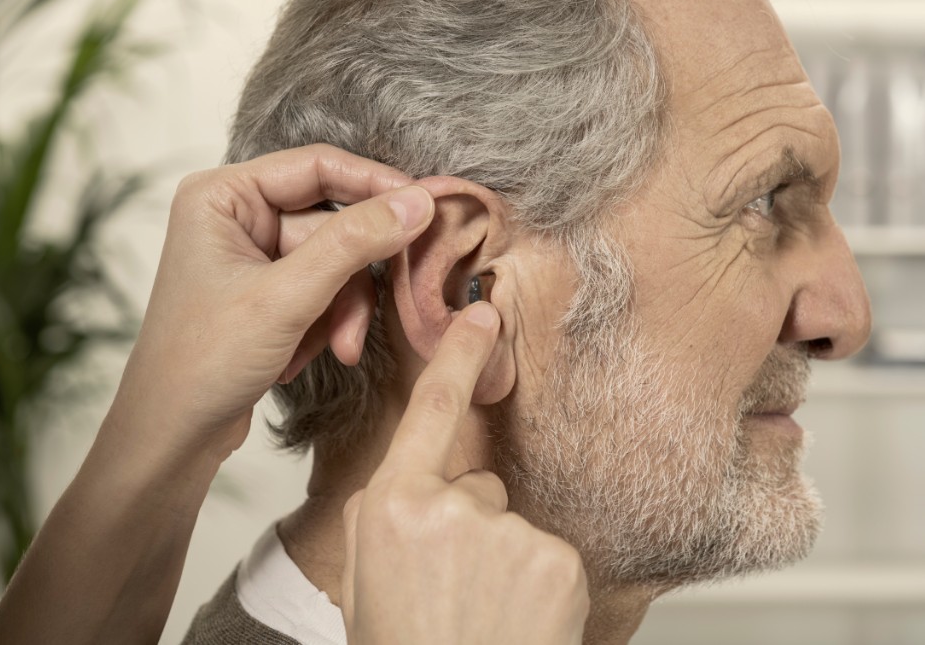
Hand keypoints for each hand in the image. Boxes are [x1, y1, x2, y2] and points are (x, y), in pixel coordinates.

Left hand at [113, 143, 435, 464]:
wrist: (171, 437)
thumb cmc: (202, 363)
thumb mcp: (286, 300)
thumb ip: (353, 244)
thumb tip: (417, 203)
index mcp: (221, 195)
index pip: (318, 166)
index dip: (377, 184)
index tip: (428, 207)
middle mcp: (235, 215)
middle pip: (334, 220)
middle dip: (355, 274)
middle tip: (399, 291)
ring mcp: (252, 255)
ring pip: (337, 260)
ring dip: (346, 308)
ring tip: (339, 348)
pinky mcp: (267, 291)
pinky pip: (325, 288)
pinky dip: (330, 322)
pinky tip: (310, 355)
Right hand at [341, 303, 589, 644]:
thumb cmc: (402, 644)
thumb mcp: (368, 575)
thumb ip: (391, 514)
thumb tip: (417, 488)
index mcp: (392, 504)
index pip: (432, 409)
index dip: (459, 354)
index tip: (482, 312)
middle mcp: (450, 507)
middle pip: (475, 486)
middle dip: (469, 527)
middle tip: (450, 592)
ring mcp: (507, 531)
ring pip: (511, 526)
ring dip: (502, 564)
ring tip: (478, 615)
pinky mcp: (556, 559)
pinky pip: (547, 555)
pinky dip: (537, 587)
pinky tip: (511, 621)